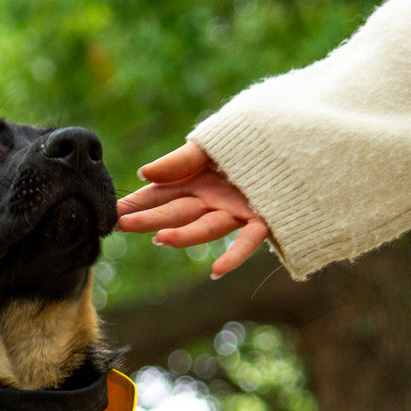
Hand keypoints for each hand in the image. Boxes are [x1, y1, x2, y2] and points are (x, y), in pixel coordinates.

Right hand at [116, 141, 268, 277]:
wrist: (298, 139)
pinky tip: (217, 272)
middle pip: (176, 213)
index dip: (136, 204)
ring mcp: (236, 211)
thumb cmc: (252, 138)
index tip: (111, 213)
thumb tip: (144, 173)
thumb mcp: (211, 142)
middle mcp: (213, 200)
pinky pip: (248, 240)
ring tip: (161, 239)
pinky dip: (234, 256)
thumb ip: (180, 160)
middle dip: (148, 219)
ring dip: (183, 235)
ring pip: (206, 227)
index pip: (158, 195)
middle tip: (121, 225)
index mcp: (196, 181)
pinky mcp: (263, 218)